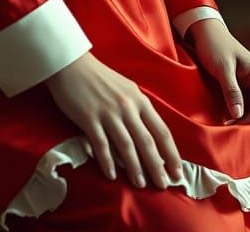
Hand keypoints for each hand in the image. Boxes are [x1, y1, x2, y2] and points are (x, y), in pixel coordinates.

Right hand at [45, 53, 181, 188]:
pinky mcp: (89, 118)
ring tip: (141, 185)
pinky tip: (112, 175)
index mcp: (140, 99)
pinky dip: (108, 161)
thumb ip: (138, 110)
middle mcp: (127, 107)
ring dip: (135, 168)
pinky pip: (101, 144)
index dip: (171, 153)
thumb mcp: (126, 89)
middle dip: (157, 166)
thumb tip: (150, 138)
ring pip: (126, 145)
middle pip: (147, 141)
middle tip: (164, 185)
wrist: (72, 64)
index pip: (161, 130)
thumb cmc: (101, 78)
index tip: (178, 172)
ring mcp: (108, 113)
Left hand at [187, 19, 249, 141]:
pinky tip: (230, 122)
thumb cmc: (214, 46)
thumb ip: (231, 90)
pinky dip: (240, 116)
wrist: (204, 32)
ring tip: (232, 131)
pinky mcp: (241, 87)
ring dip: (246, 121)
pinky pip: (246, 106)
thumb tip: (238, 115)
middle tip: (239, 136)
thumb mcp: (222, 68)